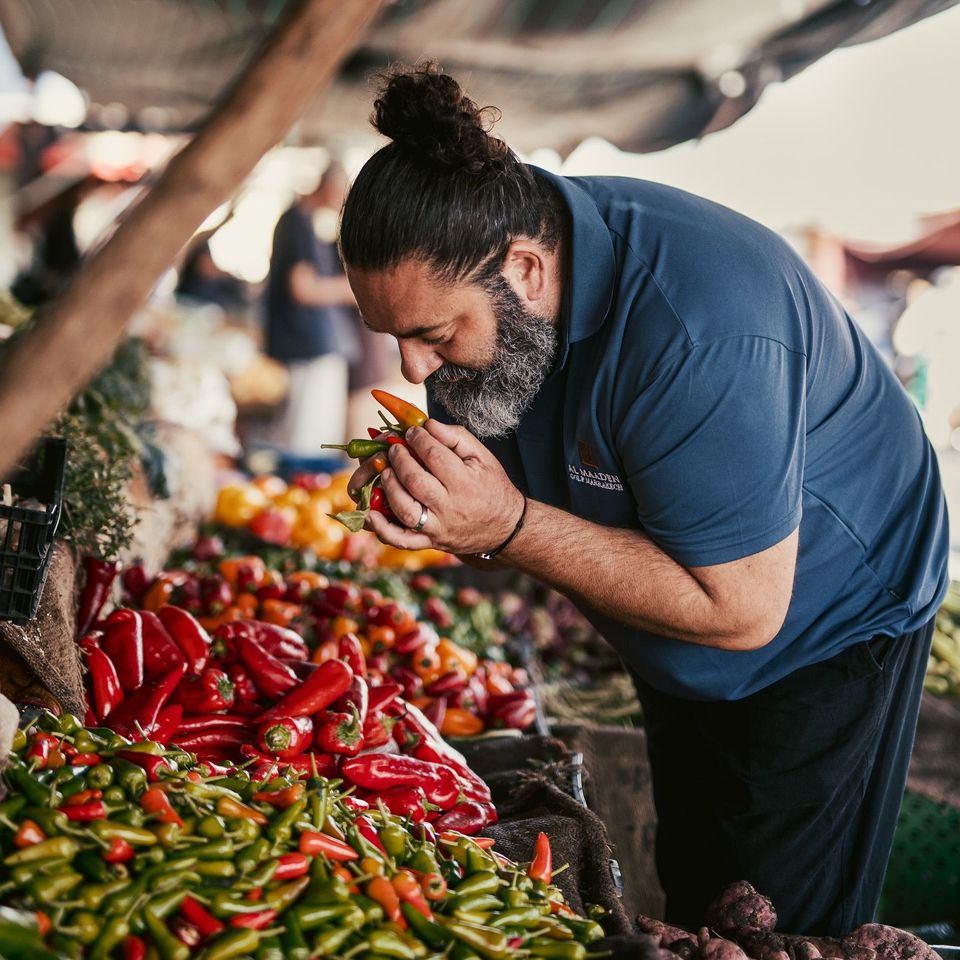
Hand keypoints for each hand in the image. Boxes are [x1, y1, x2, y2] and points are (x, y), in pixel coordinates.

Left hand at [366, 420, 524, 554]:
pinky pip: (402, 540)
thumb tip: (428, 424)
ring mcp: (438, 527)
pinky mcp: (430, 542)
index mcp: (465, 482)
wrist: (505, 527)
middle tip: (394, 448)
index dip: (417, 438)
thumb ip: (456, 437)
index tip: (412, 432)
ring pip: (404, 509)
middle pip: (415, 480)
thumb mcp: (483, 457)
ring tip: (386, 471)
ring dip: (389, 486)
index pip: (433, 455)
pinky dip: (383, 529)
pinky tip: (371, 514)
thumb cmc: (492, 487)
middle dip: (399, 459)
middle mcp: (449, 507)